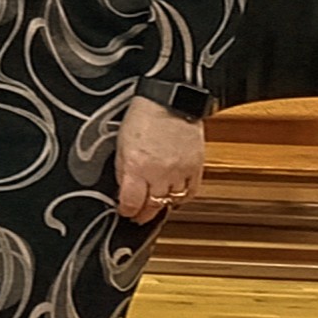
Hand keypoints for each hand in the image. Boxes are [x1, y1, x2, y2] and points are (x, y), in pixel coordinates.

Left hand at [117, 94, 205, 221]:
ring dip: (161, 205)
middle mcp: (159, 173)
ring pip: (171, 202)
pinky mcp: (196, 167)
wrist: (170, 102)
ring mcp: (179, 171)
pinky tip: (173, 195)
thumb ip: (122, 170)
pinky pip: (190, 193)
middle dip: (142, 214)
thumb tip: (123, 190)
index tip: (124, 211)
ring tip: (154, 204)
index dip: (126, 211)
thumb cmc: (143, 118)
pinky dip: (181, 197)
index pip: (131, 203)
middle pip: (152, 206)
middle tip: (137, 216)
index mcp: (136, 166)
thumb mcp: (121, 145)